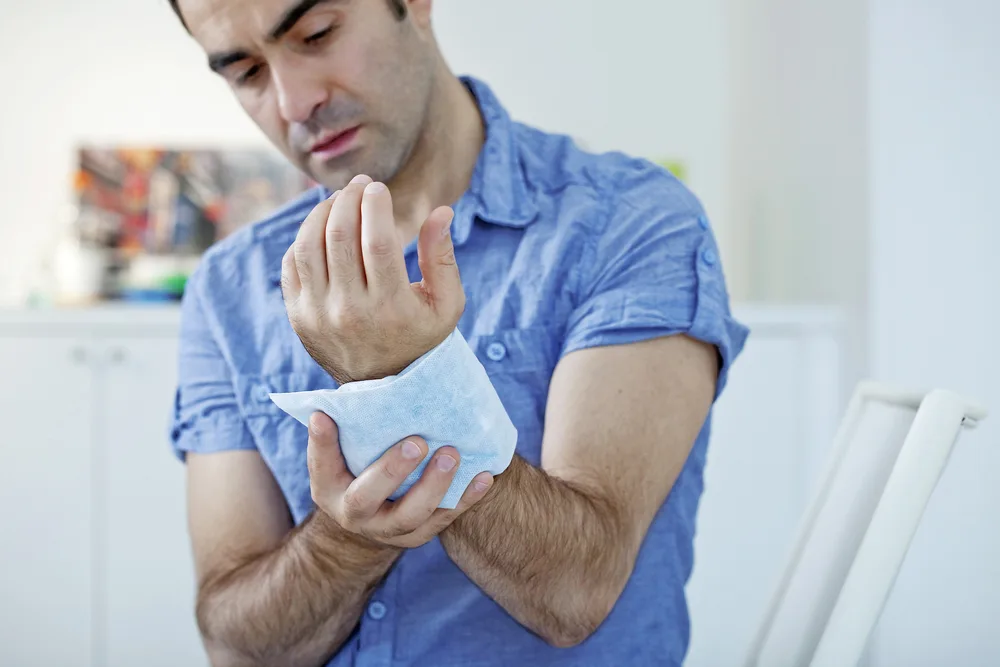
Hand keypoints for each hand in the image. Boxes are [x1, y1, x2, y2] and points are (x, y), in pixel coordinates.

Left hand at [281, 174, 465, 383]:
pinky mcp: (298, 317)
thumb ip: (443, 256)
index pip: (376, 241)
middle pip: (340, 236)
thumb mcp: (445, 303)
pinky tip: (322, 227)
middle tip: (360, 185)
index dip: (375, 206)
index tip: (378, 188)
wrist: (383, 386)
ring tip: (338, 199)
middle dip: (348, 199)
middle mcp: (350, 311)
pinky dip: (304, 238)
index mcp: (390, 306)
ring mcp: (319, 315)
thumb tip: (441, 211)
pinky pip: (291, 265)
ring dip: (322, 212)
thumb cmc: (419, 335)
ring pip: (309, 245)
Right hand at [307, 412, 493, 548]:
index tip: (323, 416)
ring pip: (412, 516)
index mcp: (329, 489)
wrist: (374, 520)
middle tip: (417, 442)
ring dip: (435, 486)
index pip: (320, 466)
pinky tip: (485, 476)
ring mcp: (388, 531)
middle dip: (392, 470)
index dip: (321, 444)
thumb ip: (339, 432)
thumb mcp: (340, 454)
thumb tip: (329, 404)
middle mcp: (354, 515)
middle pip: (367, 498)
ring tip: (452, 454)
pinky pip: (444, 519)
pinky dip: (466, 498)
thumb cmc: (358, 467)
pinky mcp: (419, 535)